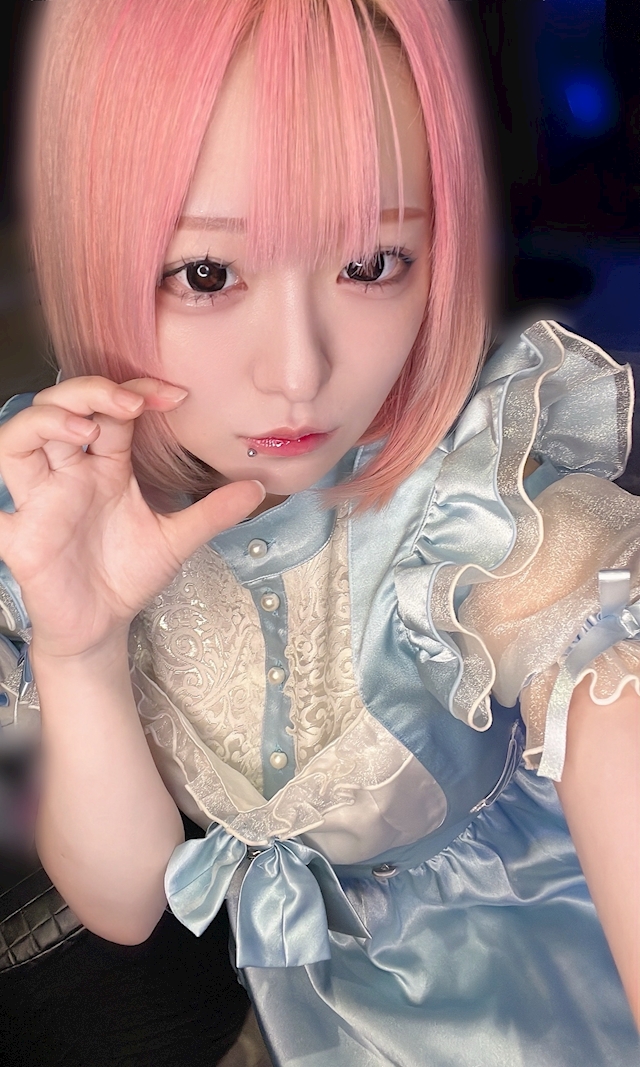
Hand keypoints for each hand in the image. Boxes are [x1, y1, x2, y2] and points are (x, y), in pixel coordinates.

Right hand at [0, 376, 263, 658]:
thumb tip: (259, 486)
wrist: (101, 626)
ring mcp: (39, 502)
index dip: (137, 393)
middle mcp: (68, 474)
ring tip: (84, 430)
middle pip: (57, 410)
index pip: (111, 411)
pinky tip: (5, 501)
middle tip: (129, 403)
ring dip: (44, 423)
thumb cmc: (128, 574)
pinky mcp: (21, 539)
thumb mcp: (177, 540)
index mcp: (104, 467)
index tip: (176, 396)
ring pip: (18, 442)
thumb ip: (212, 512)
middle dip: (88, 392)